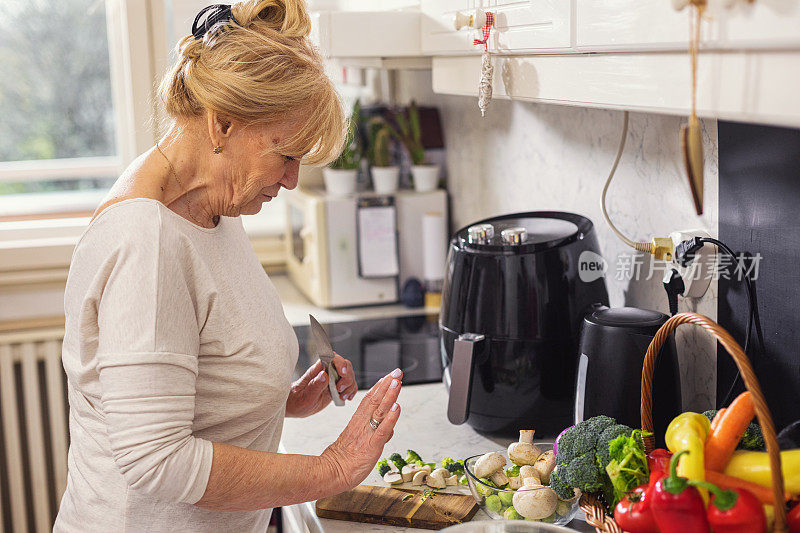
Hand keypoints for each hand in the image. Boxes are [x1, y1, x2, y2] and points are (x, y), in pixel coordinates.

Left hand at [286, 353, 356, 417]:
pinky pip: (349, 385)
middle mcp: (326, 372)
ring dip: (350, 386)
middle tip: (340, 390)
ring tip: (342, 396)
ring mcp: (332, 380)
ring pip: (349, 375)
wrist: (294, 407)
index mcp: (317, 370)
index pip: (332, 358)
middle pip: (345, 366)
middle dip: (347, 377)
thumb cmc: (296, 401)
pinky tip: (346, 398)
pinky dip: (351, 391)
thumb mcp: (305, 396)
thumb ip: (315, 385)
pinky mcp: (336, 388)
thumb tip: (324, 375)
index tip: (343, 373)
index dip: (340, 363)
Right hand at [321, 369, 402, 490]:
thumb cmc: (344, 460)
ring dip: (390, 396)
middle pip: (375, 400)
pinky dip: (390, 418)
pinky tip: (397, 408)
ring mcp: (366, 434)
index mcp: (357, 422)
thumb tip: (389, 427)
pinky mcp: (371, 446)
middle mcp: (362, 425)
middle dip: (387, 385)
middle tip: (397, 372)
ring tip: (397, 382)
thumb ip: (374, 432)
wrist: (331, 473)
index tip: (388, 376)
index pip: (370, 400)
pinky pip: (382, 430)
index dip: (380, 386)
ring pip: (379, 411)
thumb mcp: (358, 441)